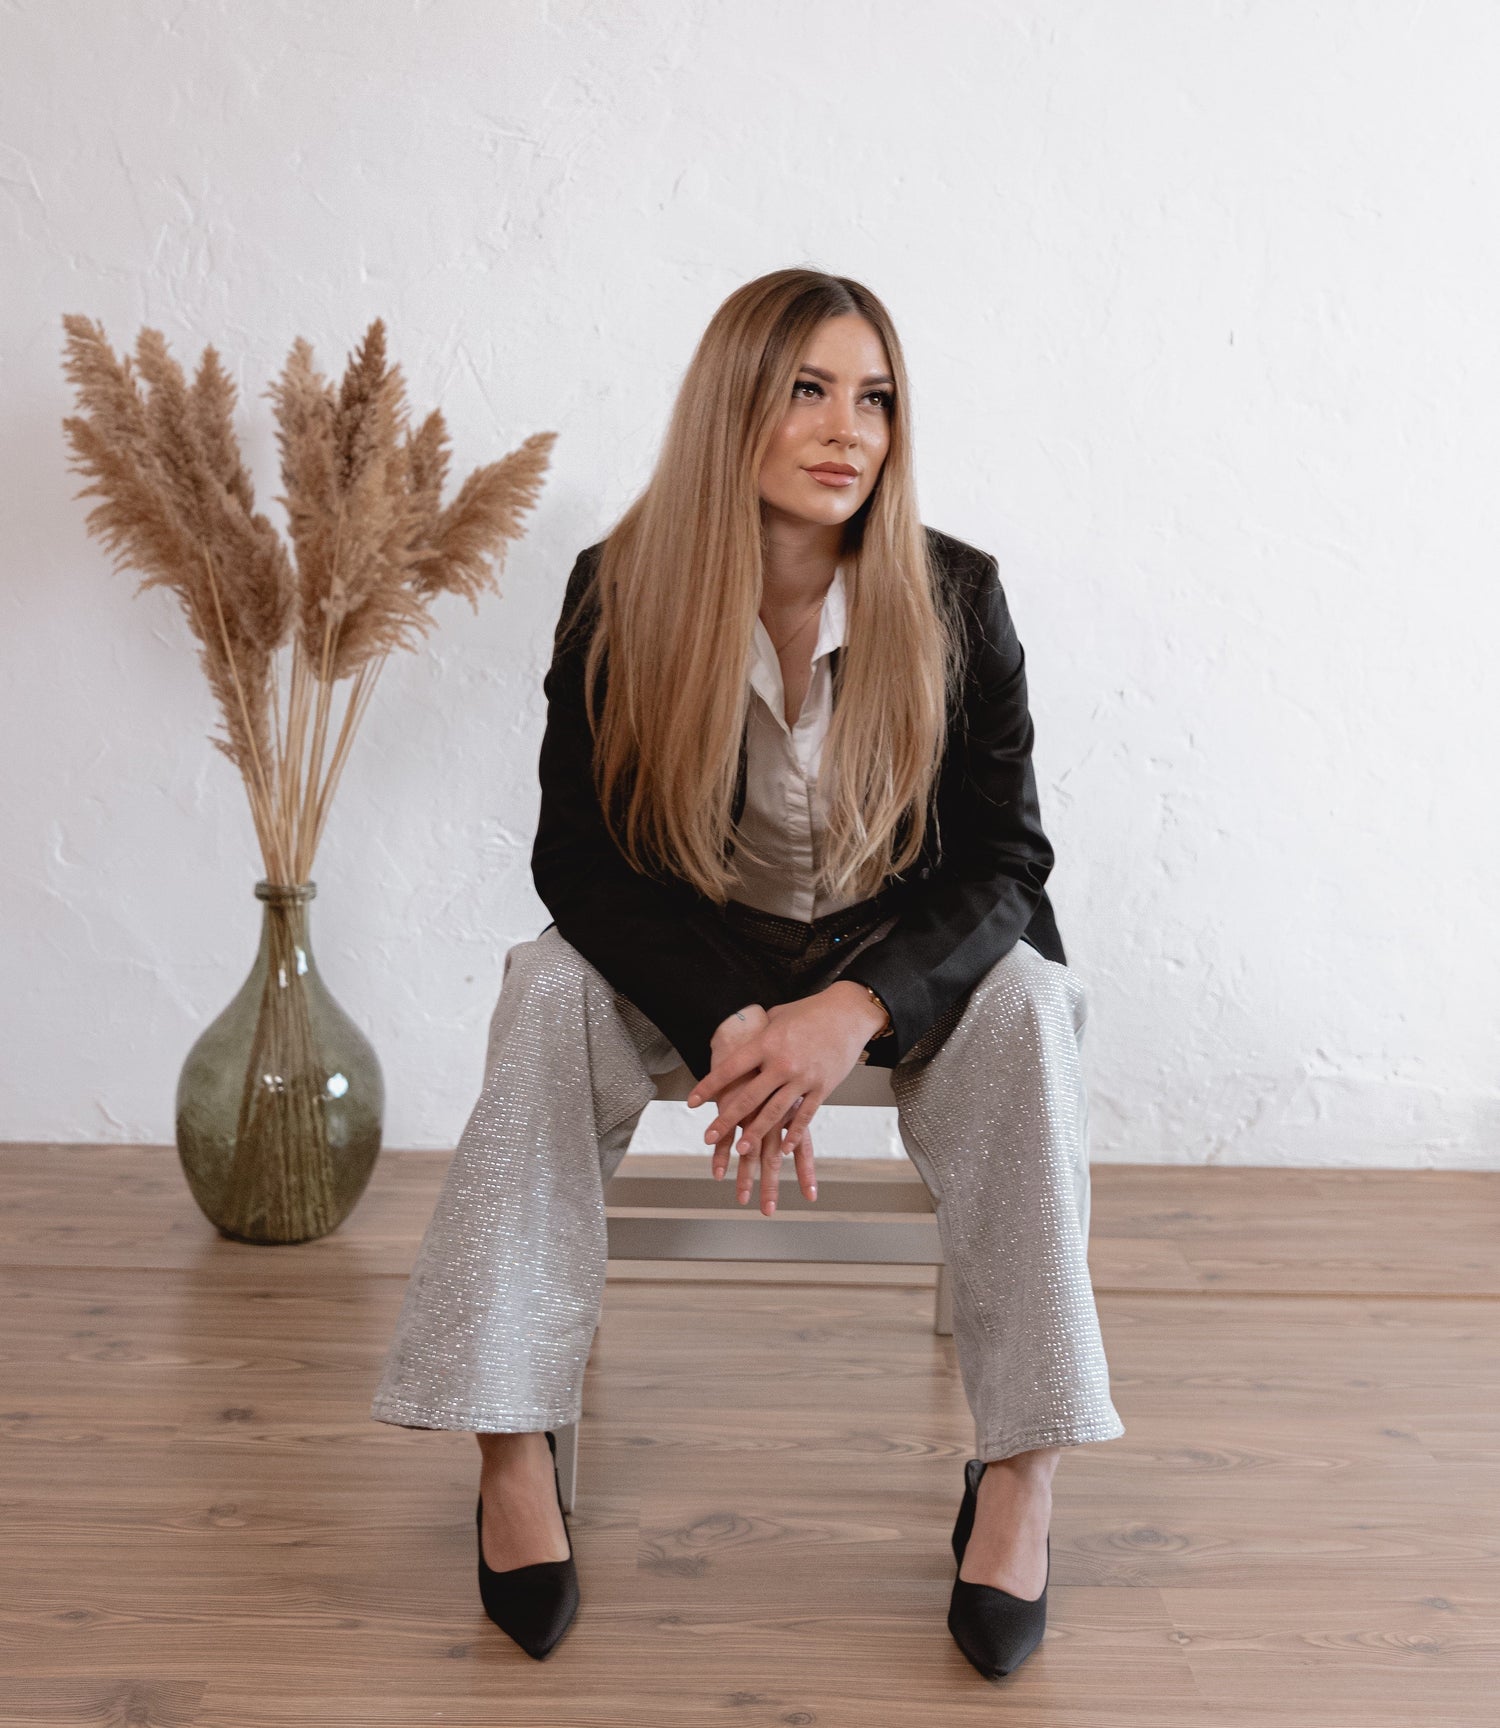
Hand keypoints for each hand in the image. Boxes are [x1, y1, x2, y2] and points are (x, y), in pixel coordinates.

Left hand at [687, 982, 888, 1215]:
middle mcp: (782, 1063)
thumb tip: (741, 1042)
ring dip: (756, 1133)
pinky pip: (805, 1116)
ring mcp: (803, 1077)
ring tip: (741, 1149)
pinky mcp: (823, 1087)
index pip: (730, 1069)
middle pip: (748, 1097)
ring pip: (774, 1112)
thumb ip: (759, 1035)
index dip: (709, 1086)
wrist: (849, 1012)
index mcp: (766, 1043)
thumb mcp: (776, 1017)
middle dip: (726, 1119)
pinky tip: (785, 1148)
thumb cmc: (810, 1011)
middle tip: (708, 1136)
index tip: (692, 1102)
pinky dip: (794, 1133)